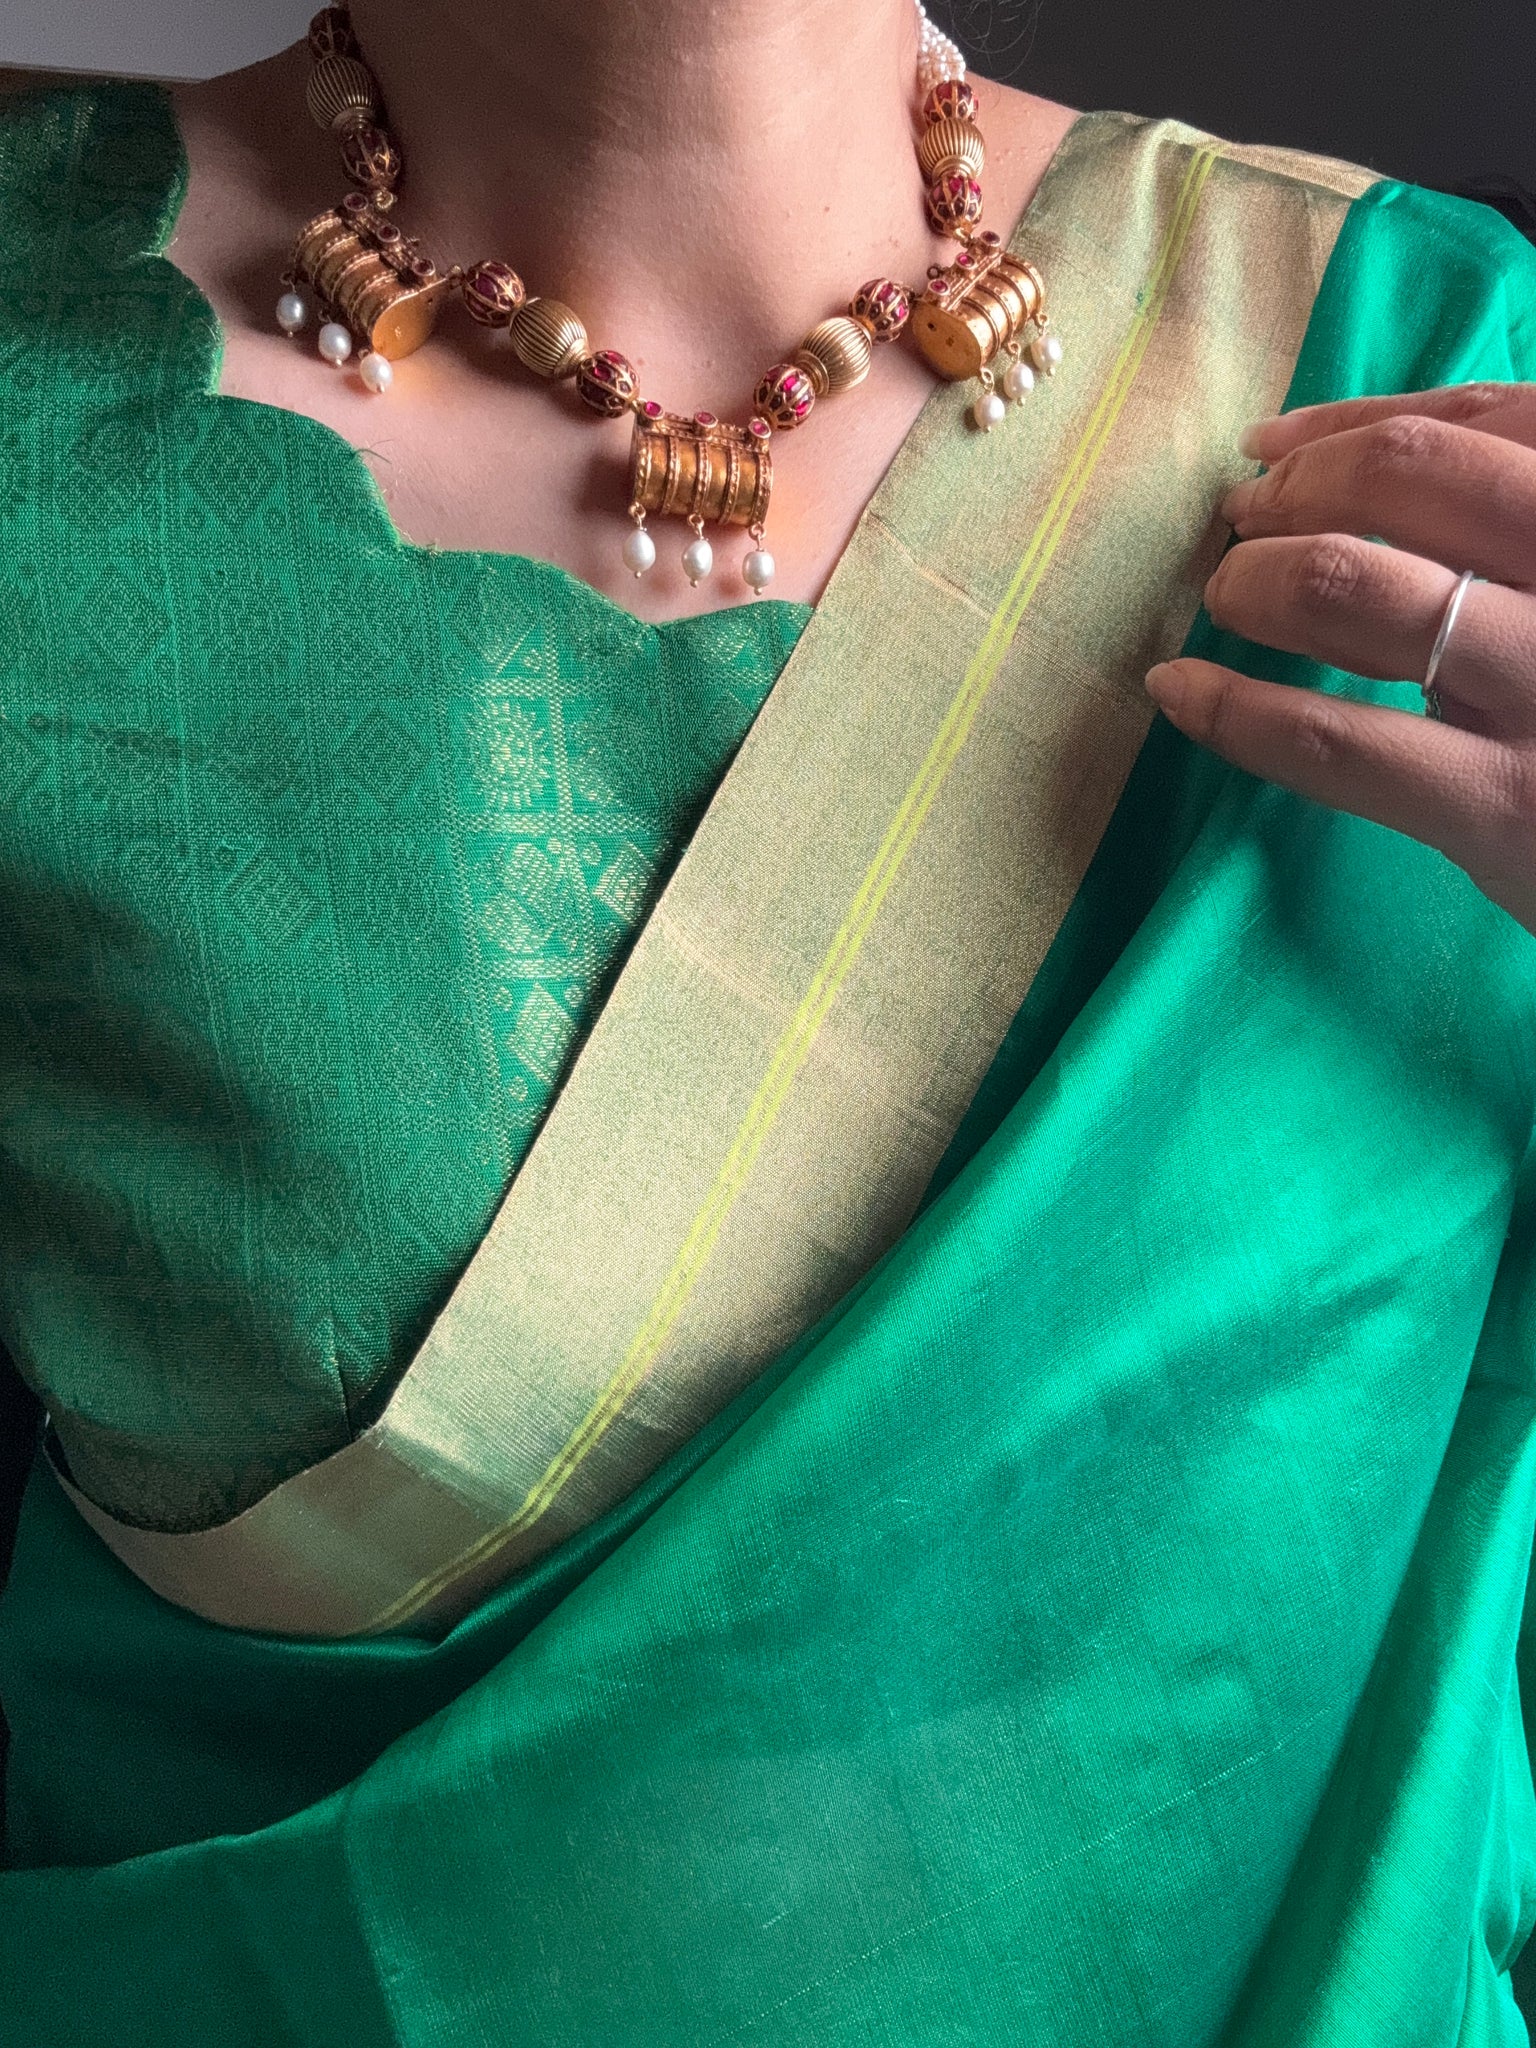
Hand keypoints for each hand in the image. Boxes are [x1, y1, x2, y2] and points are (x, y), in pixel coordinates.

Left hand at [1144, 385, 1535, 935]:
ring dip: (1258, 578)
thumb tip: (1361, 461)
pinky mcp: (1506, 807)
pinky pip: (1335, 739)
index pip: (1485, 417)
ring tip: (1223, 594)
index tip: (1273, 449)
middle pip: (1414, 477)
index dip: (1354, 425)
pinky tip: (1180, 691)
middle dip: (1301, 487)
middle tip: (1242, 521)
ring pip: (1357, 585)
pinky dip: (1236, 708)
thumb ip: (1521, 528)